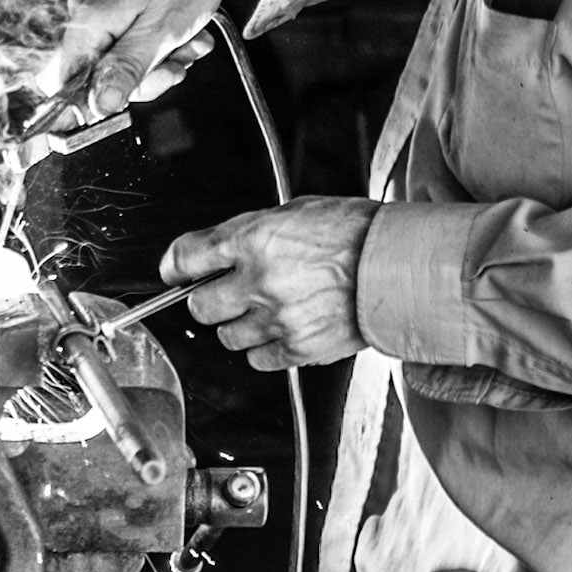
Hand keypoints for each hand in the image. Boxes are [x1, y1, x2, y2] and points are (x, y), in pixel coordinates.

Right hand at [35, 0, 266, 122]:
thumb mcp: (161, 31)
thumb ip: (127, 68)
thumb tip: (100, 104)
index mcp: (89, 18)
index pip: (70, 80)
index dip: (100, 99)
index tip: (132, 98)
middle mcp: (86, 9)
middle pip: (99, 72)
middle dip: (144, 77)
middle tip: (175, 67)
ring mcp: (100, 3)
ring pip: (120, 56)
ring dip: (159, 60)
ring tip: (188, 43)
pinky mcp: (116, 0)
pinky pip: (130, 37)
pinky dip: (159, 42)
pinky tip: (184, 33)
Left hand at [161, 198, 378, 370]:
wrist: (397, 265)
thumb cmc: (354, 232)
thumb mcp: (295, 212)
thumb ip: (251, 234)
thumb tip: (219, 252)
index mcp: (254, 239)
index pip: (188, 257)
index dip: (174, 266)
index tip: (174, 272)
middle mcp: (260, 280)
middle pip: (200, 307)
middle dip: (208, 301)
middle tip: (224, 294)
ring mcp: (278, 318)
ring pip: (227, 337)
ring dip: (238, 326)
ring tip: (262, 312)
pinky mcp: (298, 348)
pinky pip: (258, 359)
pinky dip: (264, 349)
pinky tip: (281, 331)